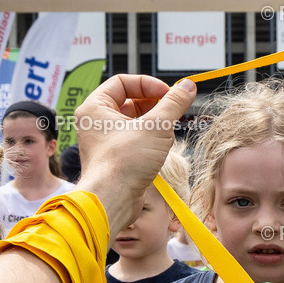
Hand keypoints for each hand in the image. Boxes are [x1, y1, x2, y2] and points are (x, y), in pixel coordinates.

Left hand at [75, 75, 196, 233]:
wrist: (112, 200)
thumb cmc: (122, 163)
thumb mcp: (155, 126)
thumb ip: (174, 103)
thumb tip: (188, 86)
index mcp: (95, 107)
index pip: (123, 82)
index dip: (148, 84)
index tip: (167, 93)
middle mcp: (97, 122)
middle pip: (131, 101)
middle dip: (155, 108)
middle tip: (171, 113)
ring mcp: (107, 141)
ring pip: (137, 122)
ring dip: (156, 127)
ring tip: (163, 138)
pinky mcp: (117, 157)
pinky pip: (137, 140)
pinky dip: (152, 142)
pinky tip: (160, 151)